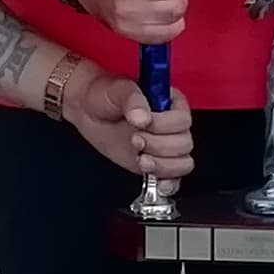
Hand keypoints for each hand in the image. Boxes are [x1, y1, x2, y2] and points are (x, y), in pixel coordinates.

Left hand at [70, 74, 195, 183]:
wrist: (90, 109)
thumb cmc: (106, 94)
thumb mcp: (119, 90)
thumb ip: (133, 100)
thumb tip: (142, 116)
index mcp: (171, 103)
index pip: (182, 120)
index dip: (164, 125)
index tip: (143, 123)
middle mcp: (172, 126)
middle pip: (183, 144)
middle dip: (158, 146)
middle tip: (135, 139)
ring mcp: (165, 147)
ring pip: (181, 164)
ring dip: (161, 165)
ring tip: (140, 158)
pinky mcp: (156, 164)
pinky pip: (173, 179)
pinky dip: (169, 184)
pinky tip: (158, 184)